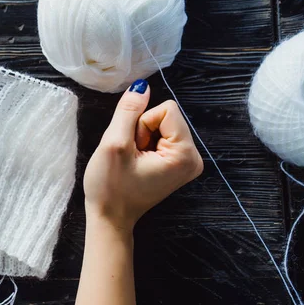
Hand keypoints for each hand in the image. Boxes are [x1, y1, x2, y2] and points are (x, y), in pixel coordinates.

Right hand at [83, 80, 202, 234]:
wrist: (109, 218)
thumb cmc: (110, 187)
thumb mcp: (114, 144)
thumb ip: (128, 111)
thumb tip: (142, 86)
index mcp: (186, 154)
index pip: (166, 109)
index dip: (141, 124)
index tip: (132, 148)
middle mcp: (194, 158)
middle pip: (166, 117)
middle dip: (141, 131)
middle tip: (130, 157)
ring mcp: (186, 162)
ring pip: (161, 125)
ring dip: (140, 138)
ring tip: (131, 161)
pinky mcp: (177, 164)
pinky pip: (160, 137)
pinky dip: (144, 146)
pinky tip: (135, 163)